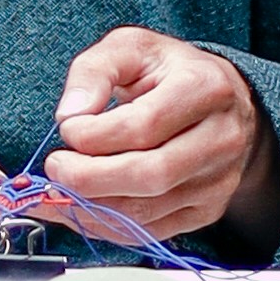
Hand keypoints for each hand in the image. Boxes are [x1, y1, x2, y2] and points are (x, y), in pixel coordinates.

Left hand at [42, 27, 279, 256]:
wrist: (224, 104)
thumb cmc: (171, 74)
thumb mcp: (131, 48)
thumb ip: (94, 71)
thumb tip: (69, 114)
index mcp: (205, 88)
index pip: (144, 125)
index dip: (94, 135)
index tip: (67, 128)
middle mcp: (221, 139)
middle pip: (149, 175)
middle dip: (88, 178)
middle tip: (55, 168)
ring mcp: (217, 181)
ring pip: (147, 211)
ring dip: (91, 207)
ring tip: (59, 190)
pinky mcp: (207, 211)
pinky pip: (150, 232)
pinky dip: (107, 226)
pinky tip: (82, 208)